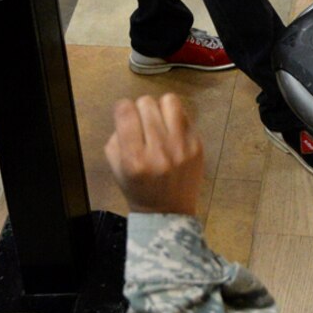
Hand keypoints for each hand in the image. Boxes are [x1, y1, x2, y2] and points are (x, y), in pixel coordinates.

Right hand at [105, 94, 204, 217]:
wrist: (168, 212)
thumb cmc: (138, 189)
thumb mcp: (116, 168)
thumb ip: (116, 137)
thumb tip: (127, 112)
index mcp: (134, 159)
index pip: (125, 111)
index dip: (122, 108)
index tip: (124, 116)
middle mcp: (159, 151)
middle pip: (146, 103)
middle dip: (140, 110)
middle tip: (142, 125)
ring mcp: (181, 147)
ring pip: (169, 101)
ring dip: (160, 108)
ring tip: (159, 122)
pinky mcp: (197, 145)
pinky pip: (184, 114)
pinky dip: (175, 118)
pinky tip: (172, 131)